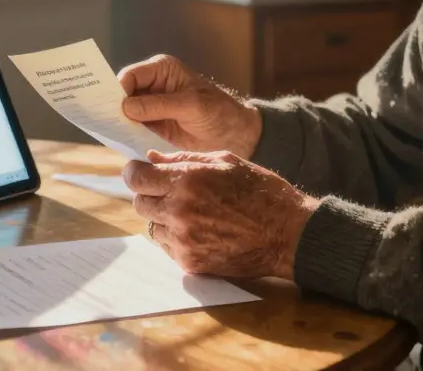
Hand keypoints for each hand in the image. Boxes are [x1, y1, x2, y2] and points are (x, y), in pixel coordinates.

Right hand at [118, 55, 262, 158]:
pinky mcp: (152, 127)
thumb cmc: (219, 112)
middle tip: (101, 122)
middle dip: (112, 106)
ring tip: (108, 134)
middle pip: (122, 94)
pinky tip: (120, 142)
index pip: (131, 76)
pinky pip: (131, 129)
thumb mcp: (191, 106)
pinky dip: (125, 135)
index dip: (117, 90)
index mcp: (162, 70)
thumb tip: (126, 108)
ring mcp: (151, 108)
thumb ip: (160, 105)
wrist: (235, 136)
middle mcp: (152, 86)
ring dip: (117, 123)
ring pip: (123, 112)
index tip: (110, 108)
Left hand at [123, 150, 318, 279]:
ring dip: (164, 219)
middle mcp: (179, 210)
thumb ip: (184, 159)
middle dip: (150, 194)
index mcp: (187, 180)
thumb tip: (151, 158)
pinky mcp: (191, 263)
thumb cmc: (260, 191)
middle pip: (140, 203)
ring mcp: (184, 240)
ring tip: (193, 213)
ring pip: (152, 227)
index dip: (135, 173)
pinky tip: (202, 231)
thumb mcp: (225, 161)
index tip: (141, 173)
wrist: (287, 233)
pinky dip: (177, 239)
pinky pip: (168, 248)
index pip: (137, 177)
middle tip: (170, 192)